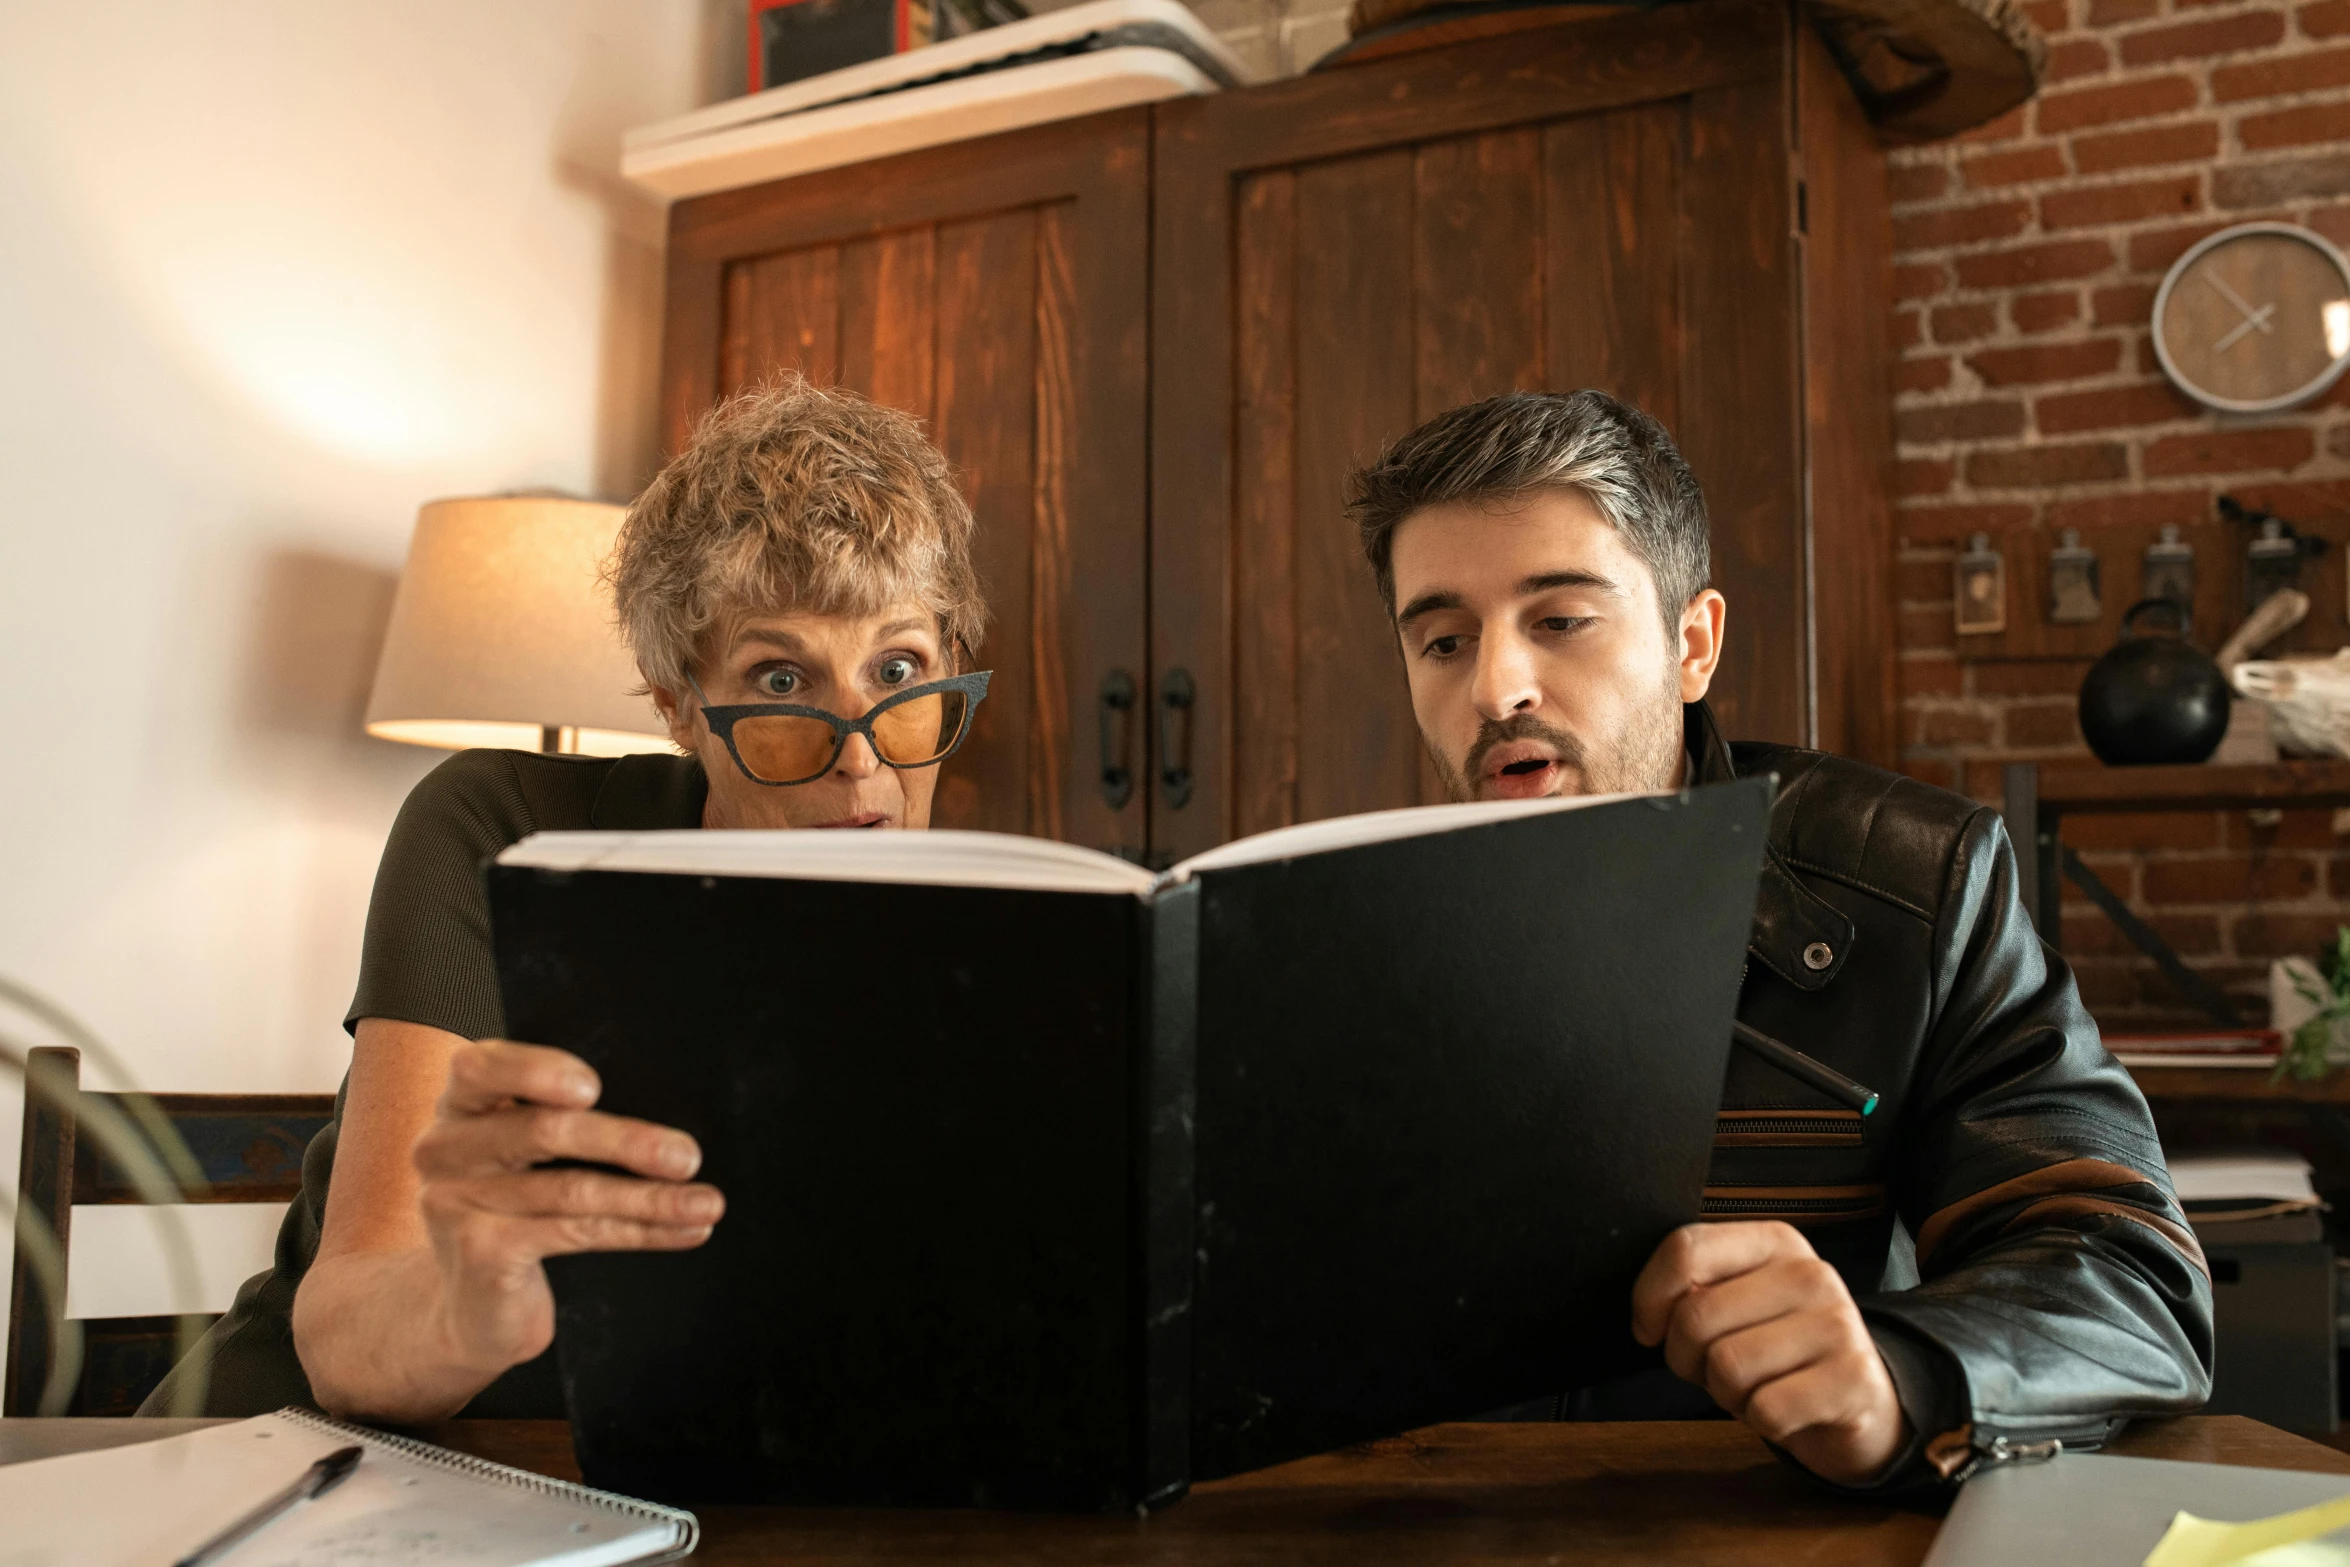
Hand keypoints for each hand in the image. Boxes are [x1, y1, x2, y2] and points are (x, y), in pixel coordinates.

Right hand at [410, 1039, 723, 1379]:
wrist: (477, 1307)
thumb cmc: (517, 1213)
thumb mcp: (526, 1159)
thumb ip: (564, 1123)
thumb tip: (665, 1120)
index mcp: (459, 1107)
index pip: (480, 1068)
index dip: (535, 1071)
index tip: (593, 1087)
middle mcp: (444, 1149)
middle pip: (542, 1132)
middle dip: (626, 1142)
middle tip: (686, 1156)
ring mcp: (455, 1203)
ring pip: (571, 1191)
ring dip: (651, 1198)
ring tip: (706, 1202)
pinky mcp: (480, 1253)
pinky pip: (576, 1234)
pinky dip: (642, 1231)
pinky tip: (685, 1230)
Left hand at [1631, 1221, 1906, 1484]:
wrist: (1859, 1403)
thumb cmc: (1778, 1352)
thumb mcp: (1736, 1306)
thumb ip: (1693, 1290)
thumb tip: (1651, 1317)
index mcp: (1775, 1242)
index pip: (1686, 1248)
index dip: (1649, 1297)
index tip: (1649, 1329)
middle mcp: (1810, 1274)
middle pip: (1696, 1315)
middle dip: (1686, 1358)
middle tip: (1715, 1369)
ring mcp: (1838, 1325)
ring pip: (1727, 1367)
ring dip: (1726, 1393)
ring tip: (1756, 1387)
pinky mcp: (1854, 1380)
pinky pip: (1766, 1410)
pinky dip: (1761, 1422)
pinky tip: (1785, 1412)